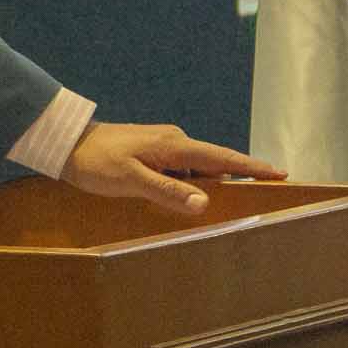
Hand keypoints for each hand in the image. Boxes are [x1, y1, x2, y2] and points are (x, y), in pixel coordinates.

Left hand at [60, 121, 286, 215]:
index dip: (251, 166)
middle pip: (214, 163)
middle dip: (239, 177)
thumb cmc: (96, 163)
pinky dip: (191, 185)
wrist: (66, 145)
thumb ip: (167, 192)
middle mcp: (174, 142)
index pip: (221, 157)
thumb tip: (204, 204)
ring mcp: (163, 147)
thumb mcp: (131, 180)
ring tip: (233, 205)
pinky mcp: (152, 154)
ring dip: (212, 185)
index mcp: (174, 146)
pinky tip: (191, 201)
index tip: (281, 173)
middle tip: (266, 195)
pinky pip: (182, 171)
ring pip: (197, 169)